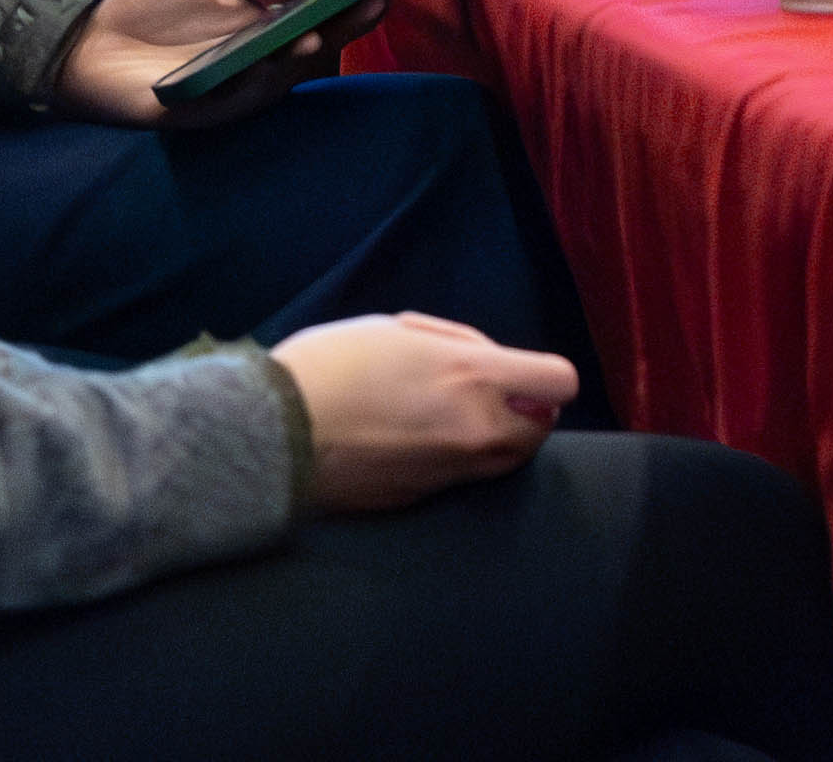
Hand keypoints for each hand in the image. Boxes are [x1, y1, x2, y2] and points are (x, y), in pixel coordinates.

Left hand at [50, 0, 355, 128]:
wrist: (88, 36)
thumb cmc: (151, 2)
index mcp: (266, 23)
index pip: (321, 15)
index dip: (352, 3)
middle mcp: (259, 60)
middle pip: (314, 48)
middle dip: (343, 29)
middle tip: (369, 7)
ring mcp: (234, 89)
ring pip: (281, 78)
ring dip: (301, 58)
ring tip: (317, 36)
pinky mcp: (203, 111)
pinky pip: (239, 100)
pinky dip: (258, 82)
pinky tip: (271, 61)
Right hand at [272, 314, 574, 512]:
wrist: (273, 436)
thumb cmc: (331, 365)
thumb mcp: (400, 331)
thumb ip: (459, 350)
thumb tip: (490, 367)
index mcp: (472, 377)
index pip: (559, 382)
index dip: (544, 375)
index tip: (517, 372)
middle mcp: (474, 430)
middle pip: (541, 429)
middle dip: (525, 410)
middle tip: (484, 393)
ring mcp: (450, 473)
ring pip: (505, 460)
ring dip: (496, 438)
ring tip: (448, 416)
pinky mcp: (422, 500)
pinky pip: (460, 479)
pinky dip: (452, 460)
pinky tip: (410, 441)